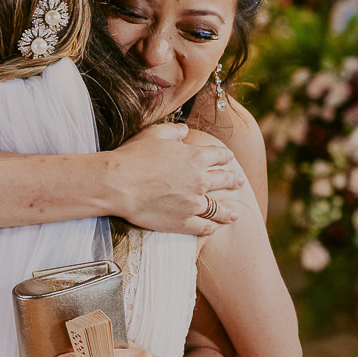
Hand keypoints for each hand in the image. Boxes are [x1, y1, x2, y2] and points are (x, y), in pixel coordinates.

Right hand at [108, 123, 243, 234]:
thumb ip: (173, 130)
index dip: (225, 156)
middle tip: (239, 182)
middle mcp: (200, 180)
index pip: (219, 155)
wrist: (117, 184)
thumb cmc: (132, 156)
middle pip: (224, 180)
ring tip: (235, 214)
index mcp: (196, 157)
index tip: (229, 158)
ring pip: (218, 208)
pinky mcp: (183, 221)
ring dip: (228, 211)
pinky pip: (204, 226)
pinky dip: (211, 227)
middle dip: (233, 180)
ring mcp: (193, 203)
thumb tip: (184, 129)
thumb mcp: (153, 134)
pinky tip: (214, 227)